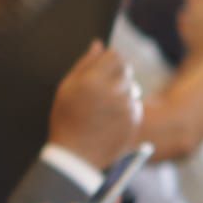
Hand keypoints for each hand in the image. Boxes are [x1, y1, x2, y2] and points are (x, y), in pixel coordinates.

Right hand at [48, 41, 141, 168]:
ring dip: (122, 92)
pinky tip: (110, 120)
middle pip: (126, 69)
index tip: (99, 72)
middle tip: (101, 90)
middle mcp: (113, 92)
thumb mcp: (66, 89)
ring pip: (132, 87)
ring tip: (103, 108)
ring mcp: (126, 107)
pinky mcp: (134, 120)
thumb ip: (84, 64)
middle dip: (116, 75)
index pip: (114, 55)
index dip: (107, 61)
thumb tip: (99, 44)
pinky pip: (135, 104)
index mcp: (93, 81)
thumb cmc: (66, 120)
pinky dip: (126, 108)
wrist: (77, 157)